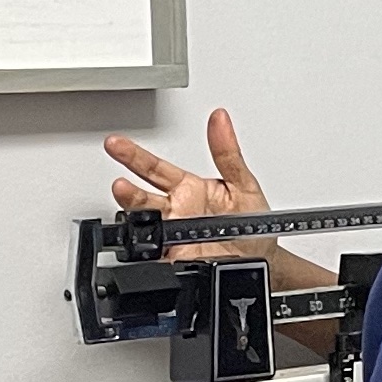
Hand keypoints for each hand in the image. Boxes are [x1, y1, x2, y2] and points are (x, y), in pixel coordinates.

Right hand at [104, 108, 277, 256]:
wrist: (263, 261)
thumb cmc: (253, 225)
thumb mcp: (244, 184)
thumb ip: (228, 153)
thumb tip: (220, 120)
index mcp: (189, 189)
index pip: (156, 168)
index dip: (135, 155)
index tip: (117, 143)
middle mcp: (177, 211)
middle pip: (143, 195)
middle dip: (127, 186)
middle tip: (117, 178)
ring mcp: (174, 236)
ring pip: (145, 222)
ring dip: (133, 211)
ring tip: (124, 197)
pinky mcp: (176, 258)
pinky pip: (154, 251)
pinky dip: (144, 246)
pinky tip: (139, 236)